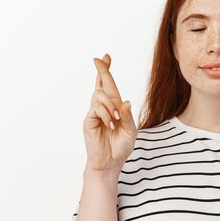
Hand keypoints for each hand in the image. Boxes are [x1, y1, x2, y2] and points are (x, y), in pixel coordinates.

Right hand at [82, 53, 136, 172]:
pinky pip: (96, 108)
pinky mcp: (89, 121)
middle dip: (102, 70)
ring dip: (111, 105)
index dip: (106, 71)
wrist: (110, 163)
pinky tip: (111, 124)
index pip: (109, 86)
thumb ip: (128, 115)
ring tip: (116, 120)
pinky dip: (106, 114)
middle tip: (98, 59)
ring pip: (100, 96)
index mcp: (114, 108)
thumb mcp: (130, 130)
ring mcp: (94, 114)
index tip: (106, 56)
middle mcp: (103, 108)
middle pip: (101, 84)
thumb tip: (125, 101)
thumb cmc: (120, 148)